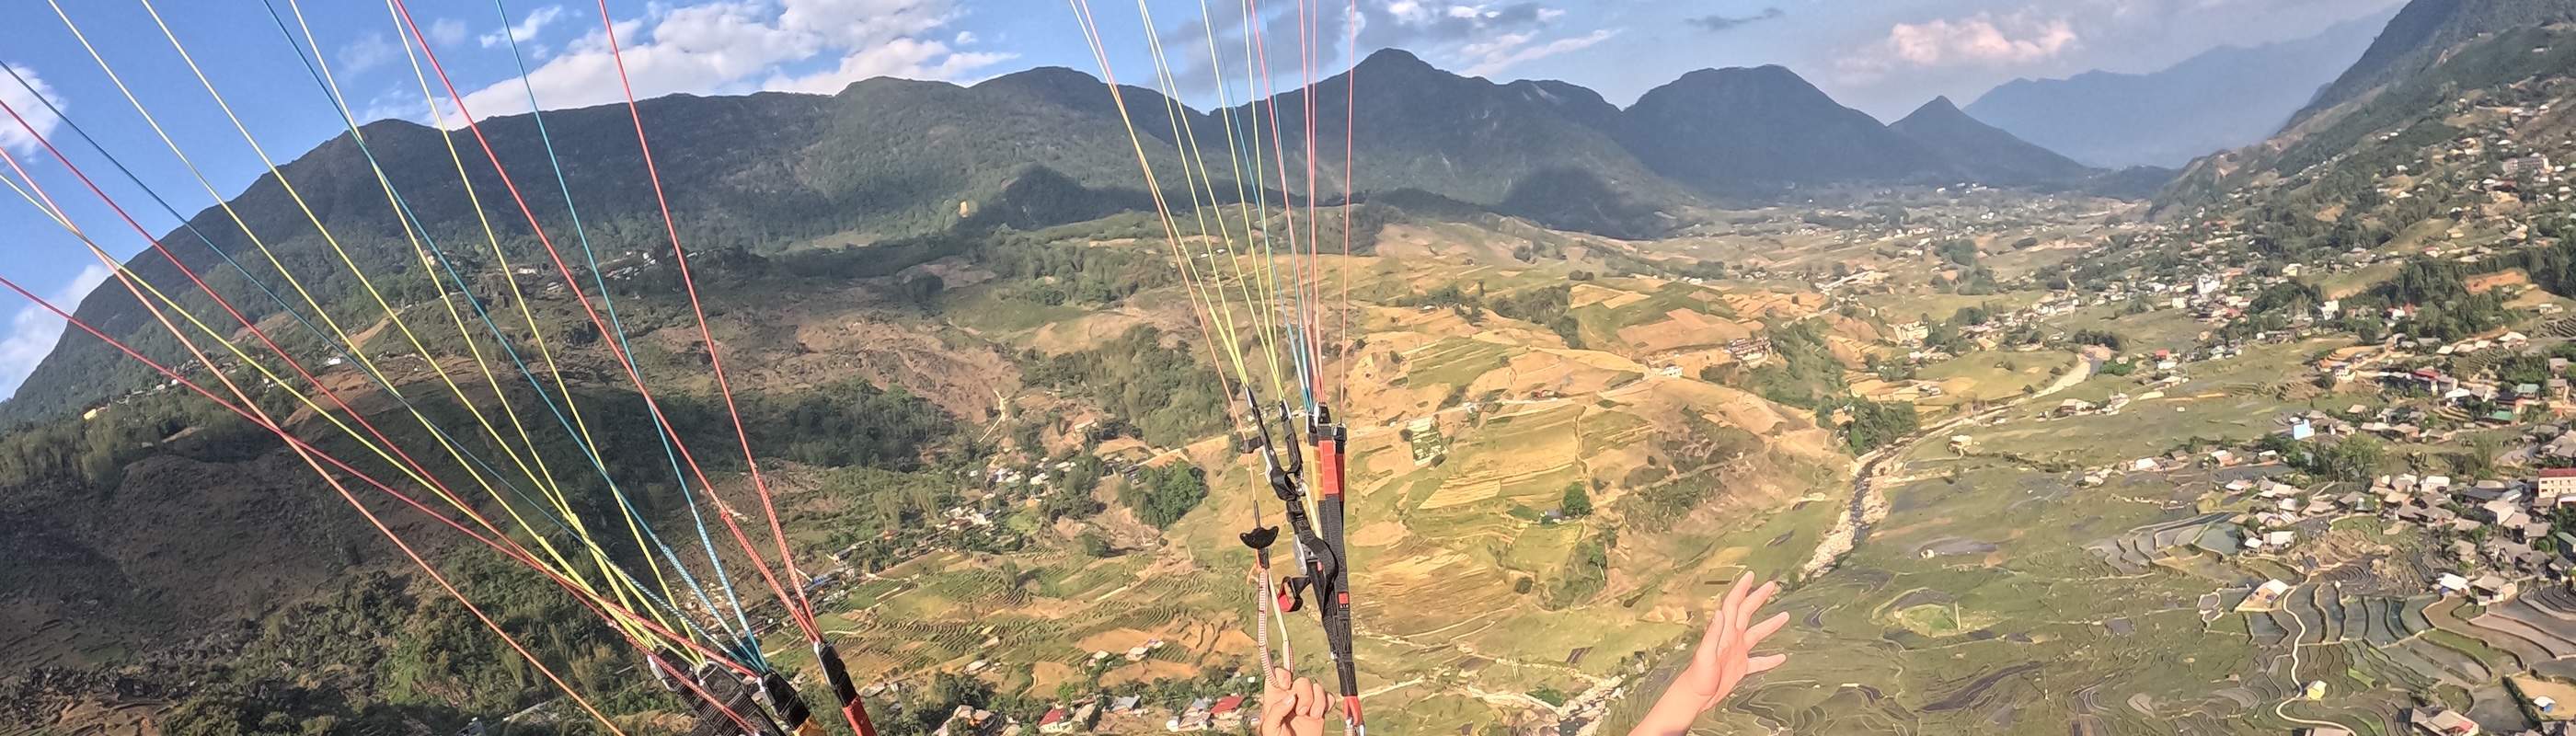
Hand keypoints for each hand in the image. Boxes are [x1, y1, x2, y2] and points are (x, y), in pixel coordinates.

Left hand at [1260, 667, 1327, 735]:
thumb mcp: (1270, 728)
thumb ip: (1276, 711)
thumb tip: (1290, 698)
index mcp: (1275, 699)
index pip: (1277, 676)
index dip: (1282, 675)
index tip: (1286, 684)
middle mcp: (1291, 698)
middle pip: (1301, 681)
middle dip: (1304, 694)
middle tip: (1302, 712)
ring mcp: (1307, 703)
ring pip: (1316, 687)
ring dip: (1317, 700)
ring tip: (1313, 715)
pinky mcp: (1320, 710)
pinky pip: (1328, 697)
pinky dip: (1327, 702)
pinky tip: (1321, 713)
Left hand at [1628, 573, 1788, 735]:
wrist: (1696, 696)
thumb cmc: (1698, 676)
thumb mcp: (1705, 654)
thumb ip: (1713, 633)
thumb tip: (1720, 612)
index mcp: (1724, 632)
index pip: (1733, 605)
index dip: (1742, 589)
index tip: (1751, 575)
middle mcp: (1731, 638)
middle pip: (1746, 613)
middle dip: (1758, 598)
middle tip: (1771, 585)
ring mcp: (1737, 652)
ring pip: (1757, 635)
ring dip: (1770, 626)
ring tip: (1785, 616)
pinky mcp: (1740, 667)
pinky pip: (1759, 662)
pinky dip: (1770, 659)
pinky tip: (1781, 658)